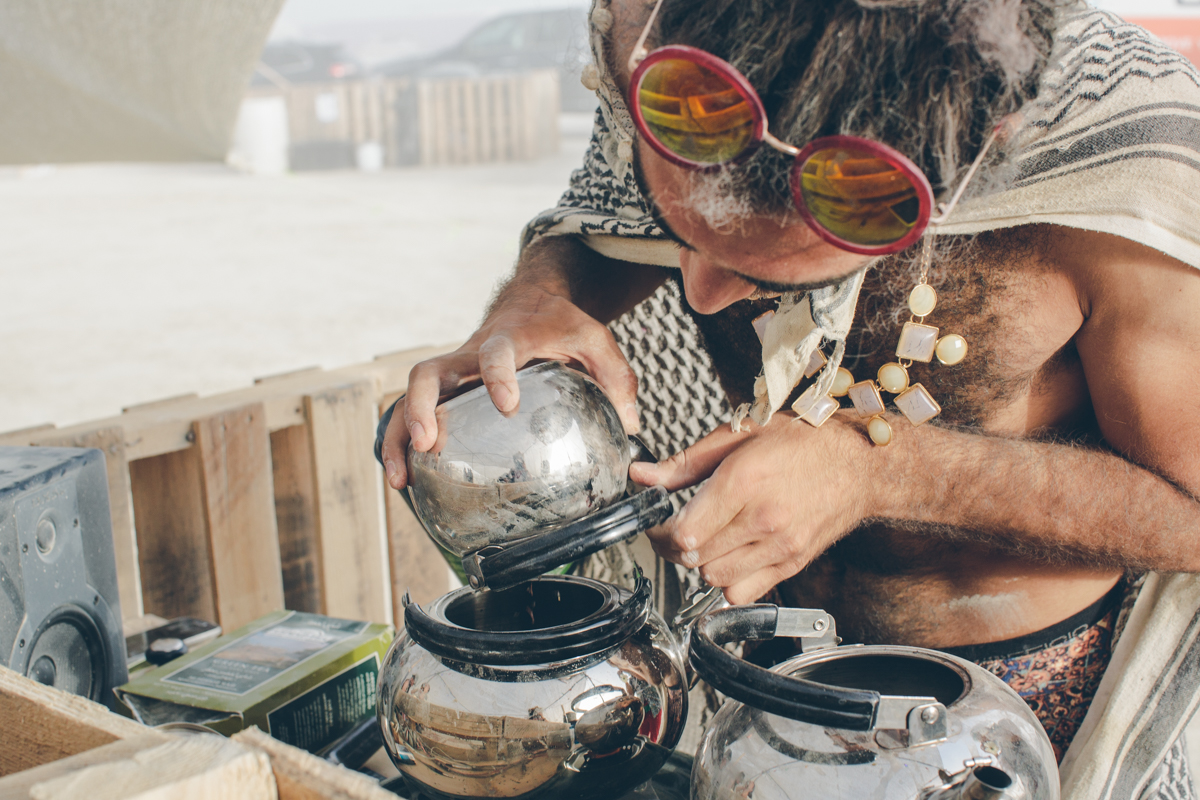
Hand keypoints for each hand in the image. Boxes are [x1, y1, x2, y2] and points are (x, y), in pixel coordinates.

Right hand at [380, 286, 640, 490]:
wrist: (530, 302)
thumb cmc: (560, 323)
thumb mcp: (595, 340)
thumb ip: (616, 378)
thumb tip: (632, 426)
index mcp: (510, 339)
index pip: (497, 352)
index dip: (498, 375)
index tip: (507, 405)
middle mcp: (469, 355)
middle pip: (428, 374)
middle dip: (420, 409)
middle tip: (427, 444)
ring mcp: (453, 373)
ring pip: (410, 398)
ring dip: (398, 437)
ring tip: (401, 480)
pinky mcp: (447, 390)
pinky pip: (413, 414)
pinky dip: (401, 445)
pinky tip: (406, 482)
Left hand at [630, 412, 875, 603]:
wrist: (861, 463)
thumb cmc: (805, 441)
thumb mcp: (740, 435)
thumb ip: (685, 462)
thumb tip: (643, 476)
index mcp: (744, 482)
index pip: (683, 532)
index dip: (660, 530)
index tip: (658, 520)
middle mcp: (762, 519)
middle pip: (693, 557)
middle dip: (674, 546)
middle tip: (676, 527)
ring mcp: (779, 546)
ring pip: (713, 578)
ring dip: (700, 563)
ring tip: (705, 539)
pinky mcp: (791, 564)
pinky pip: (741, 594)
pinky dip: (726, 582)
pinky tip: (729, 557)